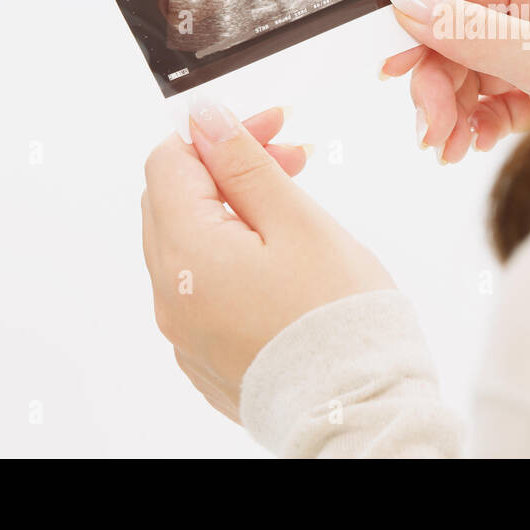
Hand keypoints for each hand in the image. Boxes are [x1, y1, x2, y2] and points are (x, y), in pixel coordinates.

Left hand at [142, 100, 393, 421]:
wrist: (358, 410)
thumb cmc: (336, 318)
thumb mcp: (297, 221)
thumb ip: (245, 165)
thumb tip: (204, 120)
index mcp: (187, 255)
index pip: (170, 163)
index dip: (220, 133)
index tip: (272, 126)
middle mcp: (171, 296)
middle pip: (174, 201)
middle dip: (228, 168)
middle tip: (292, 159)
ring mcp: (185, 330)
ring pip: (189, 244)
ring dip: (233, 211)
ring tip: (294, 208)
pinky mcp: (205, 354)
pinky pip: (203, 287)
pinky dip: (233, 257)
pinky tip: (282, 259)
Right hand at [380, 0, 529, 162]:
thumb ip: (471, 31)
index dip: (421, 23)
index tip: (395, 71)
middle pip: (459, 31)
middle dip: (436, 81)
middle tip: (428, 128)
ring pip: (472, 69)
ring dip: (451, 108)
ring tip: (445, 148)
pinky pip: (494, 97)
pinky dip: (475, 122)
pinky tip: (468, 146)